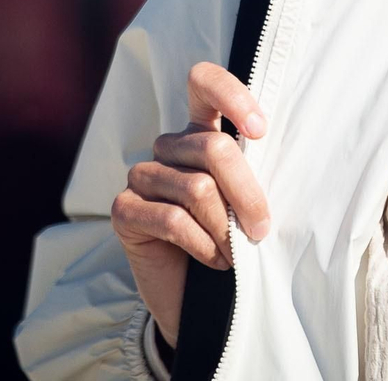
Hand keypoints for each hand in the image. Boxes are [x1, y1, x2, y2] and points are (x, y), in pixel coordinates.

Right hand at [111, 62, 271, 346]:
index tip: (260, 131)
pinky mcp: (124, 210)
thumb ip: (249, 174)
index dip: (232, 96)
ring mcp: (142, 177)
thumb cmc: (232, 245)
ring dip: (225, 228)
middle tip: (261, 229)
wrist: (201, 303)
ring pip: (197, 188)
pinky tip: (213, 260)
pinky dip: (202, 244)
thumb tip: (263, 151)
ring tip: (235, 253)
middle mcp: (168, 149)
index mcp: (199, 133)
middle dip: (246, 193)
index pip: (204, 84)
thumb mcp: (246, 204)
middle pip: (212, 148)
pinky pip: (171, 218)